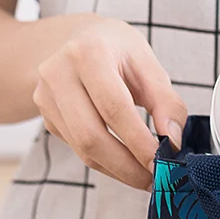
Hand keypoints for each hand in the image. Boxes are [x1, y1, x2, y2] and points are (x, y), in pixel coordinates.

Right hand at [33, 16, 187, 188]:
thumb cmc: (116, 50)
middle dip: (127, 167)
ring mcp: (46, 97)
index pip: (114, 108)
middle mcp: (59, 74)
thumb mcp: (147, 63)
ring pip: (83, 150)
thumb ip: (166, 102)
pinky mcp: (47, 117)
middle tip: (156, 179)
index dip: (138, 142)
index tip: (163, 163)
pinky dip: (107, 164)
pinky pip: (79, 150)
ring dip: (119, 171)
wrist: (76, 38)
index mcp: (88, 53)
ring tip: (146, 177)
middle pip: (91, 136)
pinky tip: (127, 164)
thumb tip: (173, 141)